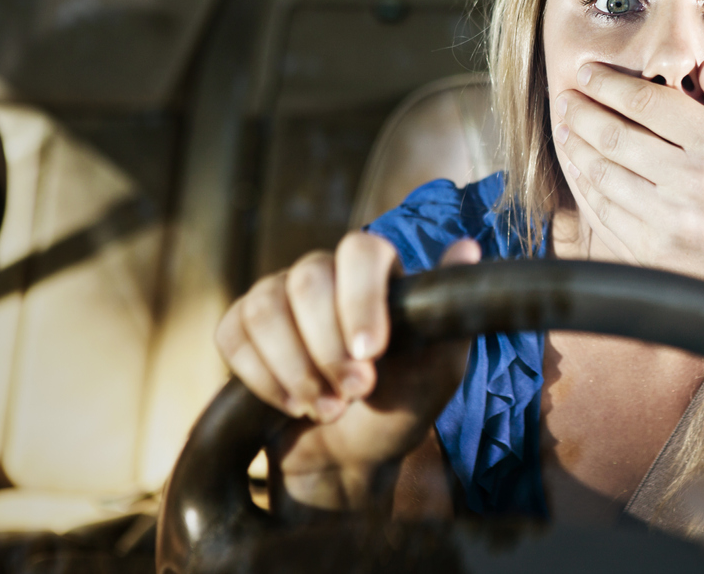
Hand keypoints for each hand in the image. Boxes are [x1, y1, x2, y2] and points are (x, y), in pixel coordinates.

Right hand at [215, 233, 475, 508]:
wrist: (351, 456)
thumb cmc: (401, 406)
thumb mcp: (440, 368)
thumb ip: (450, 313)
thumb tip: (469, 247)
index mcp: (376, 272)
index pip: (361, 251)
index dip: (361, 298)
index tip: (372, 354)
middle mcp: (323, 273)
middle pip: (307, 279)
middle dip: (327, 347)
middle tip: (355, 393)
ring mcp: (277, 297)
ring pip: (265, 308)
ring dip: (296, 369)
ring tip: (328, 408)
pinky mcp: (240, 328)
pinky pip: (233, 337)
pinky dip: (262, 379)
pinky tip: (293, 406)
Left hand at [552, 60, 703, 300]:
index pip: (648, 102)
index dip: (609, 84)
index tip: (587, 72)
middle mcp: (692, 181)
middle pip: (615, 135)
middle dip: (583, 110)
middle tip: (567, 97)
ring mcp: (667, 221)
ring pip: (602, 172)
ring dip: (576, 146)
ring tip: (566, 128)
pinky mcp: (649, 253)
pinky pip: (602, 211)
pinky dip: (584, 186)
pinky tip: (579, 169)